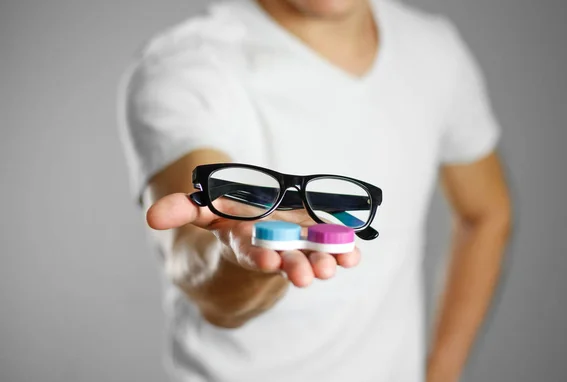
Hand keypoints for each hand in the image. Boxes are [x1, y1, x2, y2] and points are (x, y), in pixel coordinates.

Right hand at [146, 193, 361, 286]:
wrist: (256, 232)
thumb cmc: (231, 220)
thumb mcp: (205, 211)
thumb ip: (181, 210)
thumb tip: (151, 216)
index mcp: (245, 241)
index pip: (250, 250)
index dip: (258, 255)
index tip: (268, 259)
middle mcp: (273, 247)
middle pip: (285, 259)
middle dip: (295, 266)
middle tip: (306, 275)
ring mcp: (297, 244)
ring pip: (311, 256)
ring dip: (323, 261)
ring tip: (333, 267)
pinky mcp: (316, 238)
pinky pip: (332, 247)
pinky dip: (344, 251)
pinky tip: (353, 254)